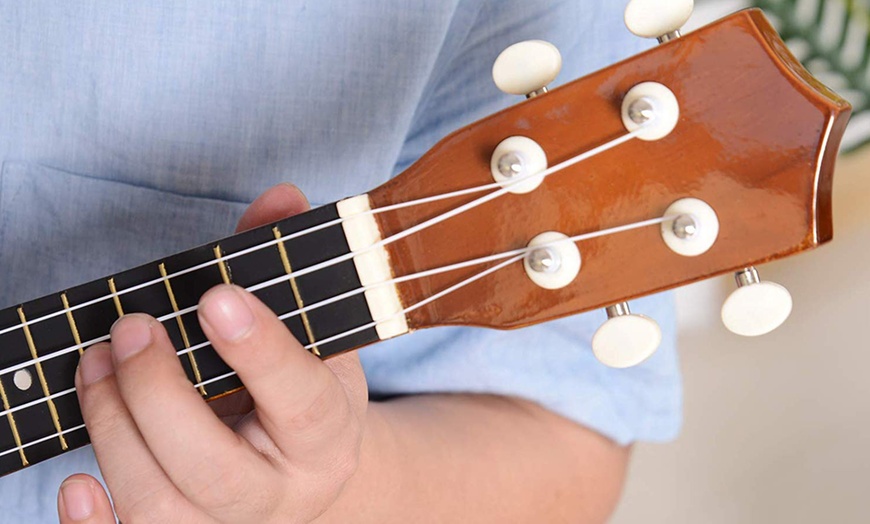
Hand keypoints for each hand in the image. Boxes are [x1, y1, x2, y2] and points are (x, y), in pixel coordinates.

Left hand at [57, 184, 369, 522]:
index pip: (302, 400)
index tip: (215, 296)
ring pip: (160, 505)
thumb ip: (290, 267)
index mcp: (327, 434)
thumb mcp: (317, 334)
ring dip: (113, 429)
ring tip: (94, 364)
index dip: (260, 350)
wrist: (306, 474)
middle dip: (158, 395)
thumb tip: (281, 197)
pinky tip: (74, 480)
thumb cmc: (305, 392)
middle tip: (131, 330)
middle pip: (212, 465)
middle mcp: (281, 492)